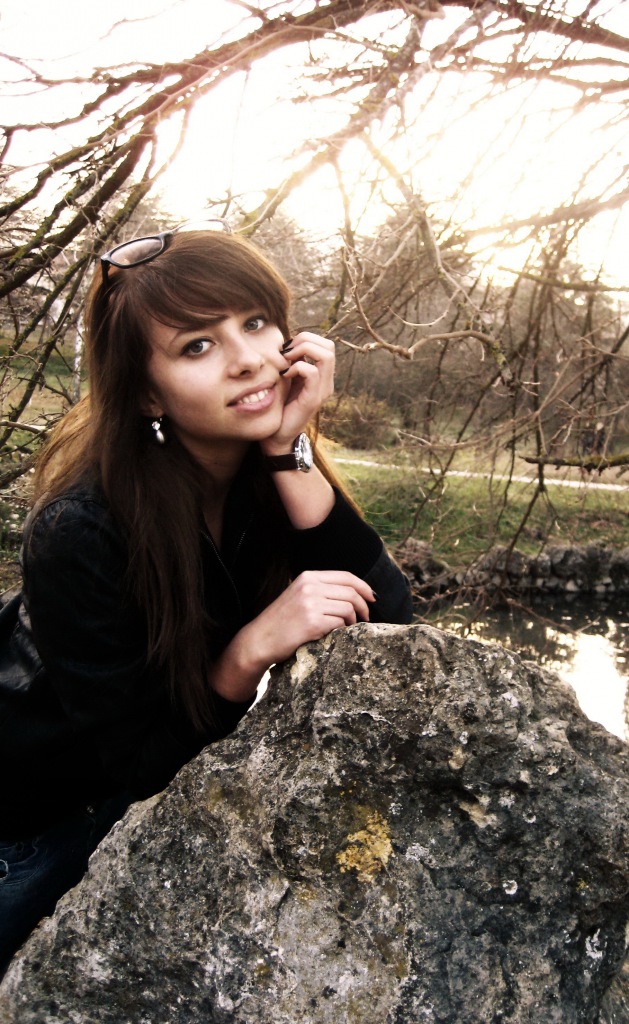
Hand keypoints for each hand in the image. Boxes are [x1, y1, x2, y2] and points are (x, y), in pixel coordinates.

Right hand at [210, 570, 374, 701]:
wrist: (259, 639)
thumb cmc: (281, 621)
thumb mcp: (299, 595)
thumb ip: (321, 590)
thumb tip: (354, 594)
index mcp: (308, 577)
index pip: (346, 576)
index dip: (364, 586)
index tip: (372, 598)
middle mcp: (309, 587)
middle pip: (351, 592)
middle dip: (364, 606)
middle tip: (365, 617)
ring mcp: (310, 604)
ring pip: (348, 608)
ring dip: (353, 620)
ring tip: (348, 627)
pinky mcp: (312, 623)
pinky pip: (340, 624)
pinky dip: (343, 630)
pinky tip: (335, 634)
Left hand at [262, 332, 334, 455]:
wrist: (277, 435)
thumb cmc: (280, 406)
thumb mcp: (287, 379)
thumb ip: (291, 363)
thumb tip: (285, 343)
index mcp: (322, 376)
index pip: (326, 345)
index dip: (307, 339)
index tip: (287, 348)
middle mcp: (327, 382)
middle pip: (329, 346)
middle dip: (305, 340)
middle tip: (286, 351)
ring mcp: (322, 391)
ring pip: (326, 356)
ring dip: (303, 351)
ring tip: (286, 359)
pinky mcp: (313, 399)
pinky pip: (313, 372)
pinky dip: (296, 367)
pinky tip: (284, 375)